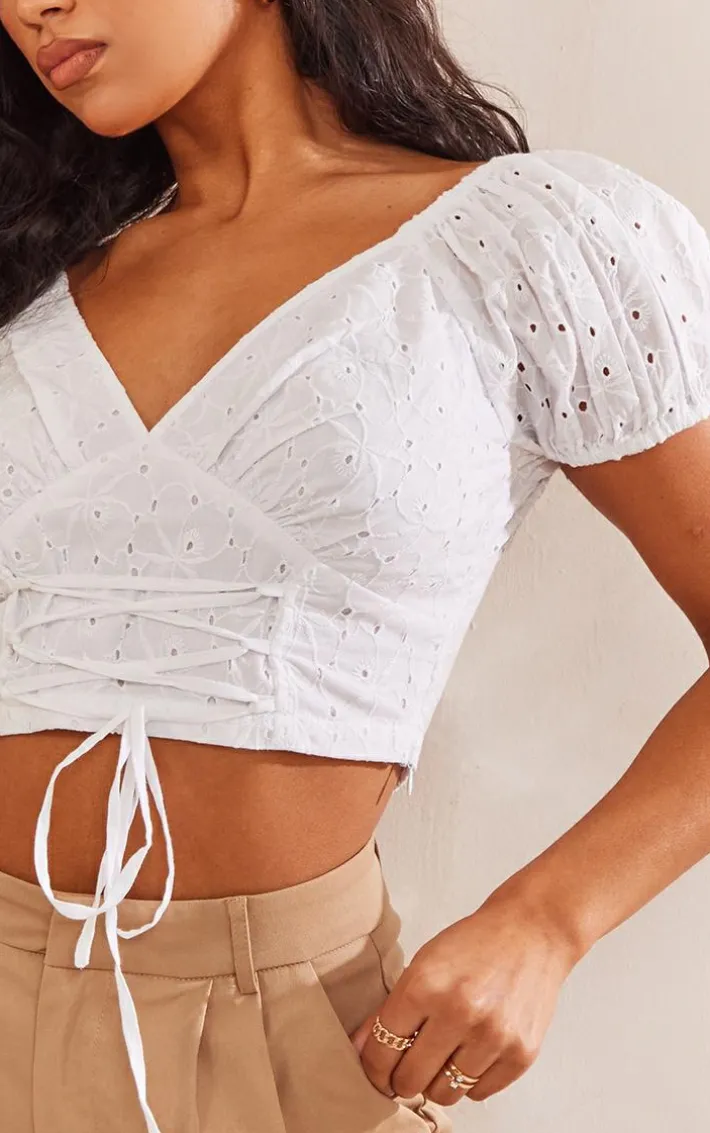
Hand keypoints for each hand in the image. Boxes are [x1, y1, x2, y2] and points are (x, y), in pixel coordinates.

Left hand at [350, 885, 581, 1106]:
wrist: (531, 931)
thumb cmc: (474, 945)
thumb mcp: (424, 964)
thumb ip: (391, 1010)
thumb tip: (363, 1050)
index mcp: (425, 985)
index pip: (383, 1050)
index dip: (374, 1067)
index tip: (376, 1071)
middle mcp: (459, 1013)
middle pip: (411, 1080)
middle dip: (402, 1079)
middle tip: (407, 1068)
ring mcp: (493, 1037)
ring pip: (444, 1094)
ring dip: (437, 1082)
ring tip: (442, 1057)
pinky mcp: (521, 1054)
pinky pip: (478, 1093)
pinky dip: (469, 1080)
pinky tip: (471, 1053)